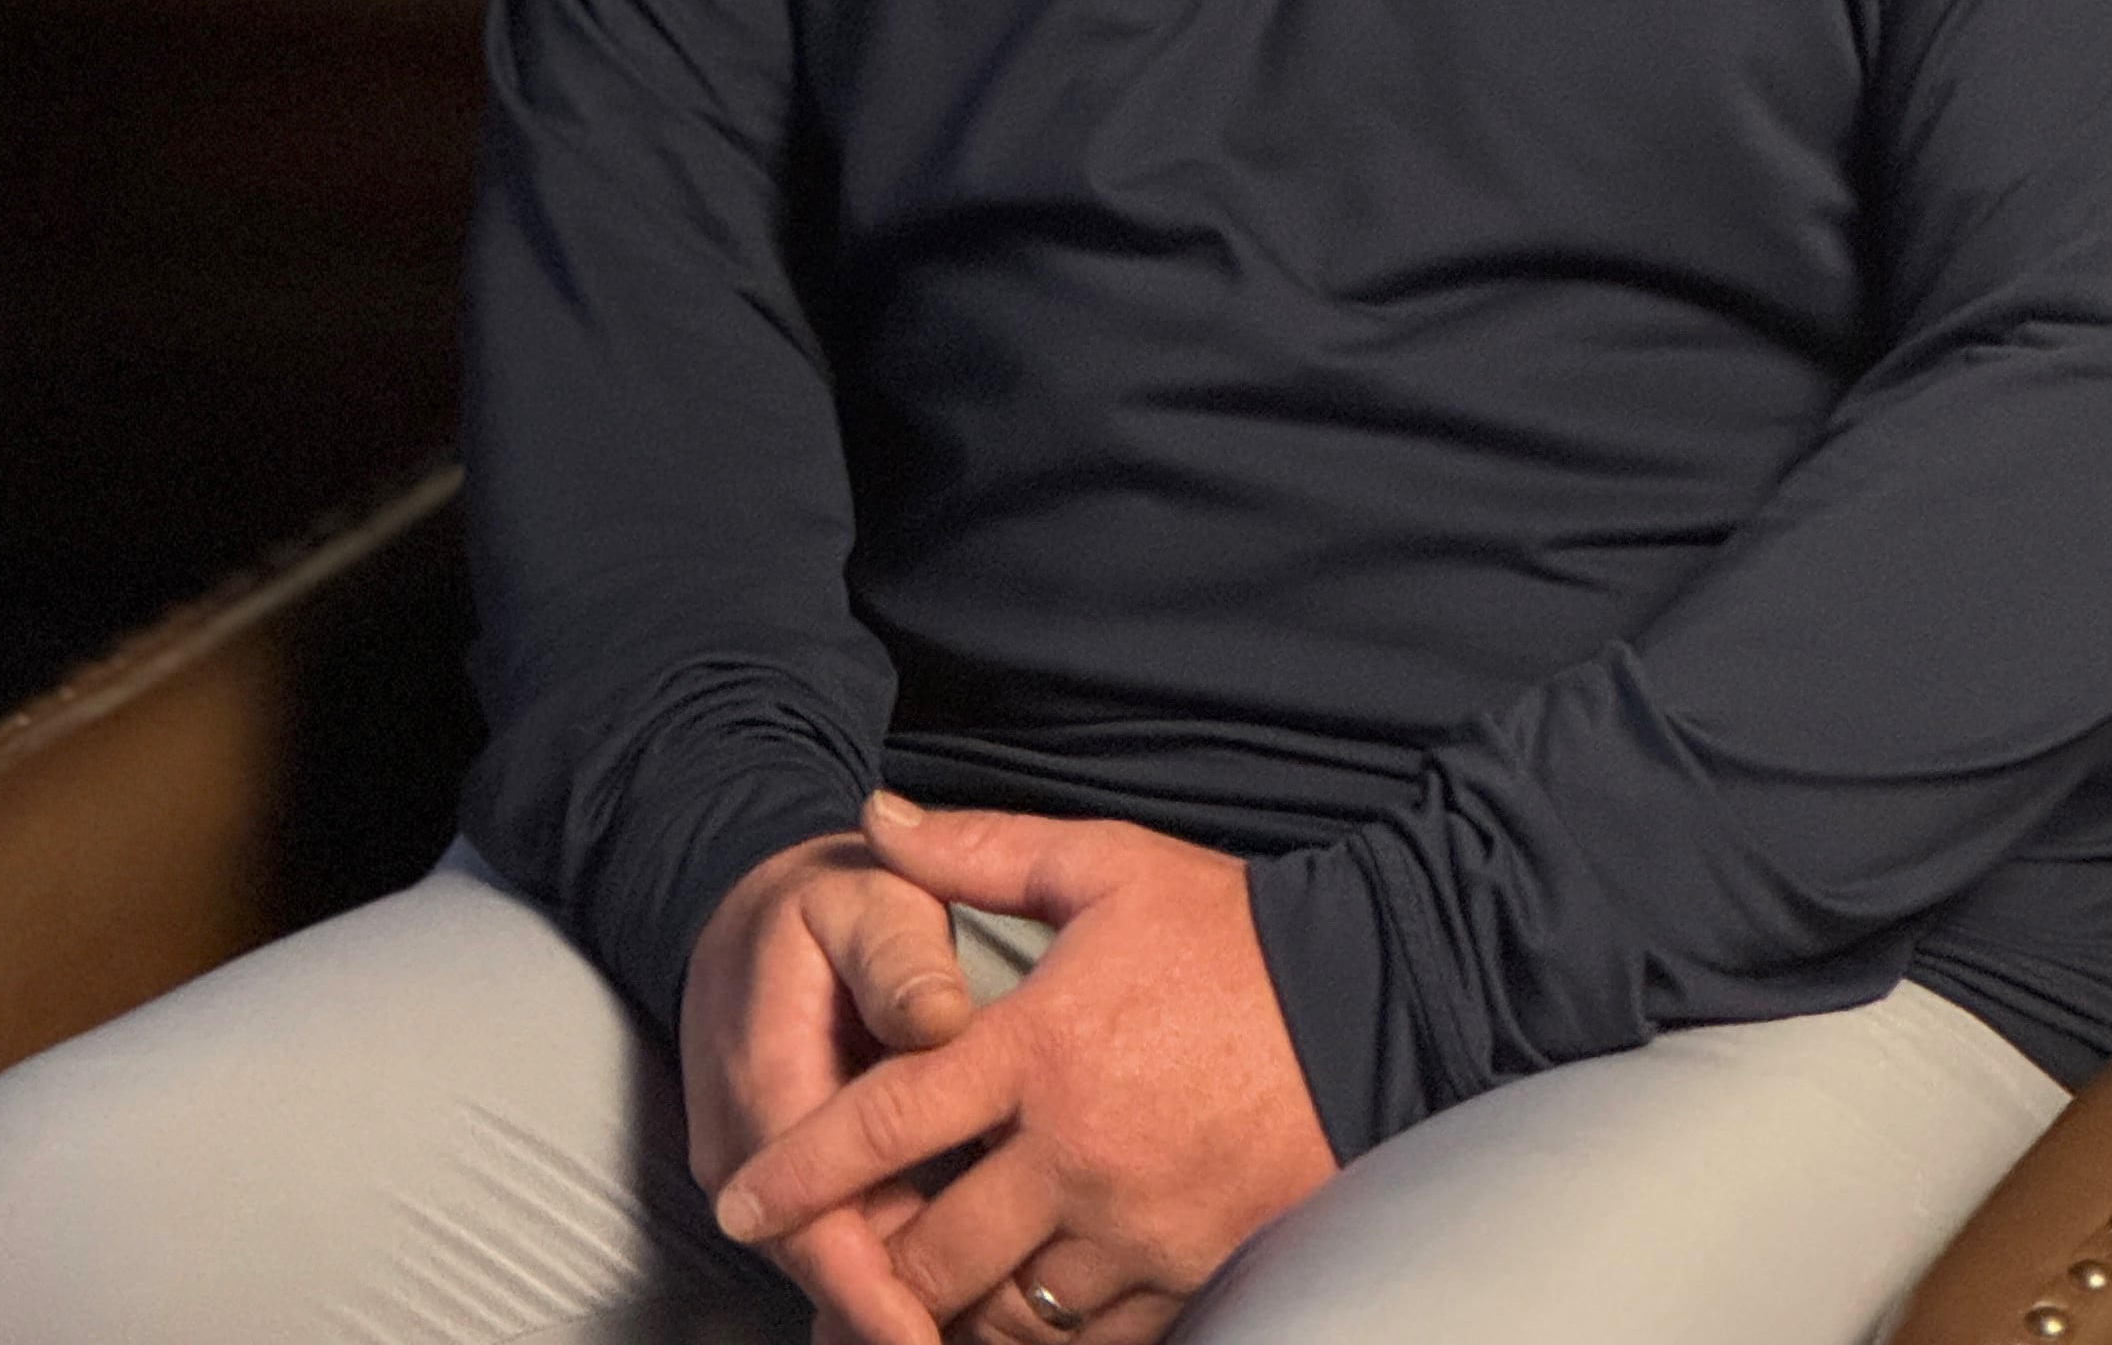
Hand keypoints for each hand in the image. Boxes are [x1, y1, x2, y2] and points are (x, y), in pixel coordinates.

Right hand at [680, 826, 980, 1344]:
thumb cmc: (831, 906)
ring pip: (827, 1260)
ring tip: (971, 1333)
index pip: (805, 1212)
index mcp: (762, 1079)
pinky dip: (887, 1272)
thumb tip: (939, 1019)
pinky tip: (948, 1299)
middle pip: (817, 1258)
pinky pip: (833, 1240)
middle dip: (889, 1314)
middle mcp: (743, 1146)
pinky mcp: (784, 1182)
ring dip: (892, 1301)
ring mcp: (757, 1172)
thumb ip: (901, 957)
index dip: (864, 1285)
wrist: (759, 917)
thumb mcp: (869, 902)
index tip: (920, 1333)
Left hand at [714, 796, 1337, 1344]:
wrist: (1370, 1001)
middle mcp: (1074, 1150)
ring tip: (920, 1293)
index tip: (741, 1202)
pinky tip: (1018, 1308)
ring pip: (1001, 1310)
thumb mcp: (1104, 866)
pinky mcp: (1187, 1268)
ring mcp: (1133, 1224)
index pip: (888, 1122)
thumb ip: (981, 849)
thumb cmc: (1229, 931)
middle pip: (932, 1246)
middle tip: (843, 1256)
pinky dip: (1037, 1333)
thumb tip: (878, 819)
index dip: (800, 1171)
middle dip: (874, 1261)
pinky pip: (1085, 1337)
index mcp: (1041, 1045)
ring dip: (951, 1307)